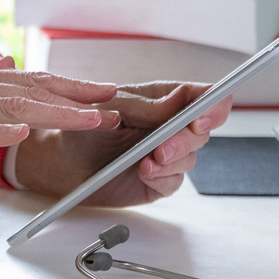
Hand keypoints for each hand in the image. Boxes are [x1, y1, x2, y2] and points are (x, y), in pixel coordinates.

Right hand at [0, 64, 116, 221]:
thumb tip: (7, 111)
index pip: (35, 82)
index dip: (73, 87)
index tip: (104, 91)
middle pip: (38, 89)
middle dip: (82, 96)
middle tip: (119, 101)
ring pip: (17, 105)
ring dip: (58, 112)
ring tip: (92, 117)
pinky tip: (23, 130)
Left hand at [14, 80, 232, 204]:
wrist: (63, 160)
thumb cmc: (85, 126)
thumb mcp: (113, 107)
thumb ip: (148, 106)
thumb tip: (181, 99)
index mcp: (165, 100)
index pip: (203, 97)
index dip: (214, 105)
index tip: (206, 115)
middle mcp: (170, 127)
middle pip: (201, 131)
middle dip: (186, 139)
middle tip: (164, 146)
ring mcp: (167, 154)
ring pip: (190, 158)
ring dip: (172, 160)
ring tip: (148, 161)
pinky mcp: (158, 180)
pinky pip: (174, 181)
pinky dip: (163, 177)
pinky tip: (145, 172)